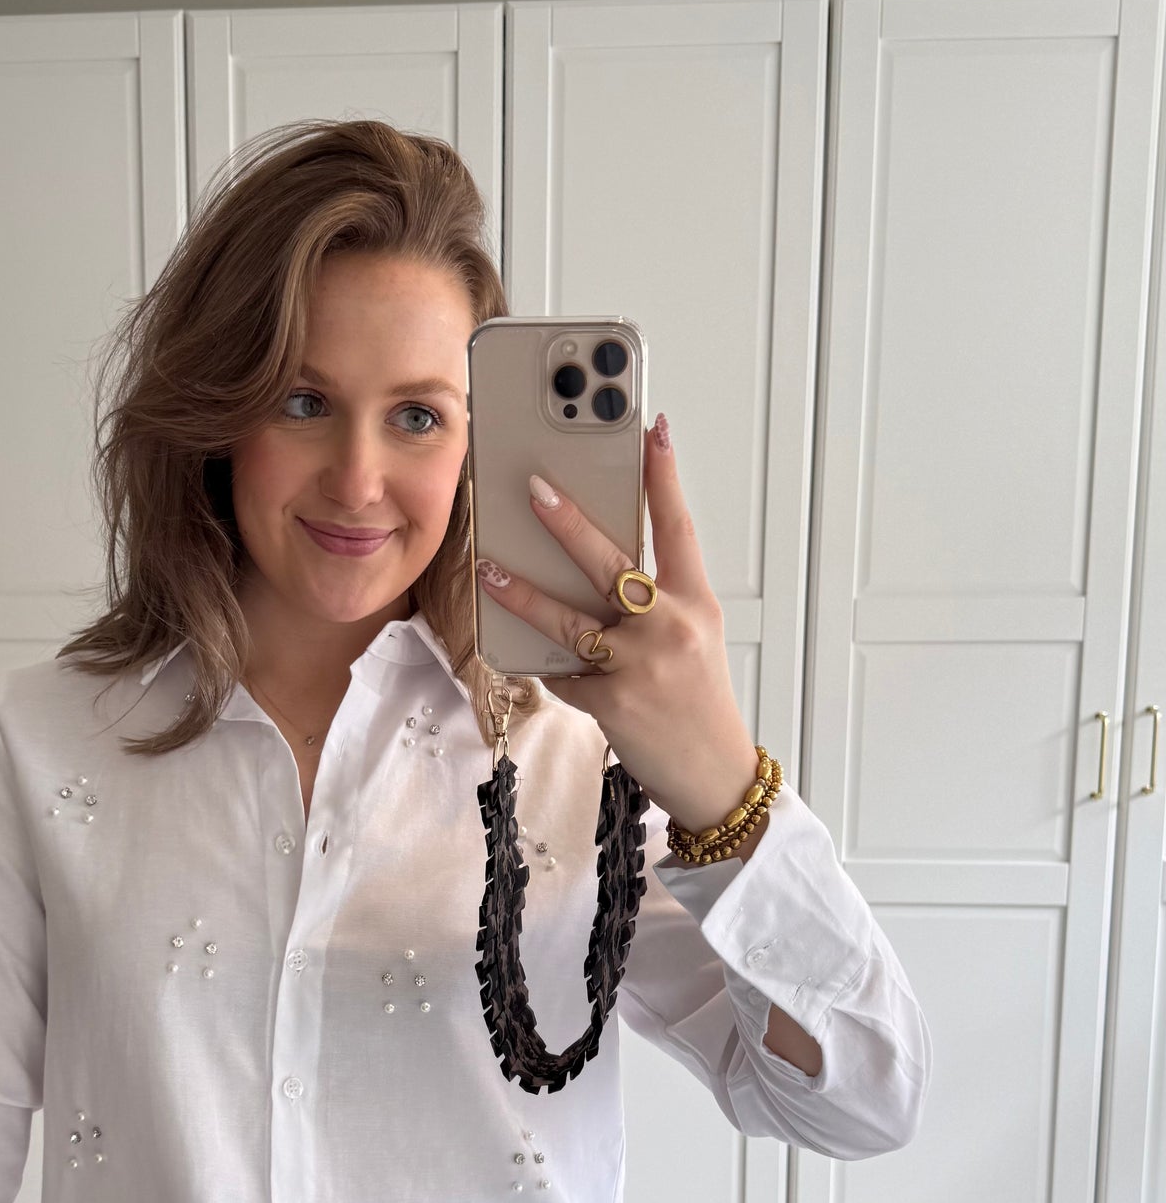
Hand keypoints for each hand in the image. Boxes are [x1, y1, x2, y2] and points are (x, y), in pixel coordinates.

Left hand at [474, 415, 759, 835]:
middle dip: (568, 522)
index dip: (664, 477)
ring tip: (490, 570)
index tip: (651, 430)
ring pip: (569, 619)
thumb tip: (604, 572)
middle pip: (612, 563)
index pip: (678, 529)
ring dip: (522, 592)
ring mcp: (639, 665)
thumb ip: (657, 603)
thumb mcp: (694, 640)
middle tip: (535, 487)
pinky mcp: (612, 702)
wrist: (712, 773)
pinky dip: (548, 667)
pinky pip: (564, 674)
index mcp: (695, 604)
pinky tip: (532, 658)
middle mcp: (669, 628)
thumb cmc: (698, 702)